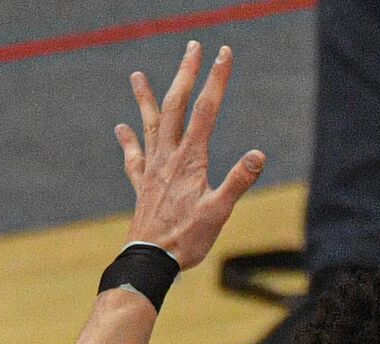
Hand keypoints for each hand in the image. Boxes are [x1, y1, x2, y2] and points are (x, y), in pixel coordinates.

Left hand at [116, 41, 264, 268]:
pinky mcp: (143, 185)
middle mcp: (169, 157)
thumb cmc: (188, 238)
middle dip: (186, 74)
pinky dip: (128, 140)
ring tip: (136, 75)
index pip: (206, 110)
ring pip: (150, 125)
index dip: (216, 80)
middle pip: (177, 106)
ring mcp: (152, 169)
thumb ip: (238, 180)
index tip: (223, 54)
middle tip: (192, 47)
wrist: (151, 260)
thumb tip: (259, 154)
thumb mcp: (219, 211)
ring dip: (145, 98)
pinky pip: (134, 157)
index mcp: (191, 159)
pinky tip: (121, 128)